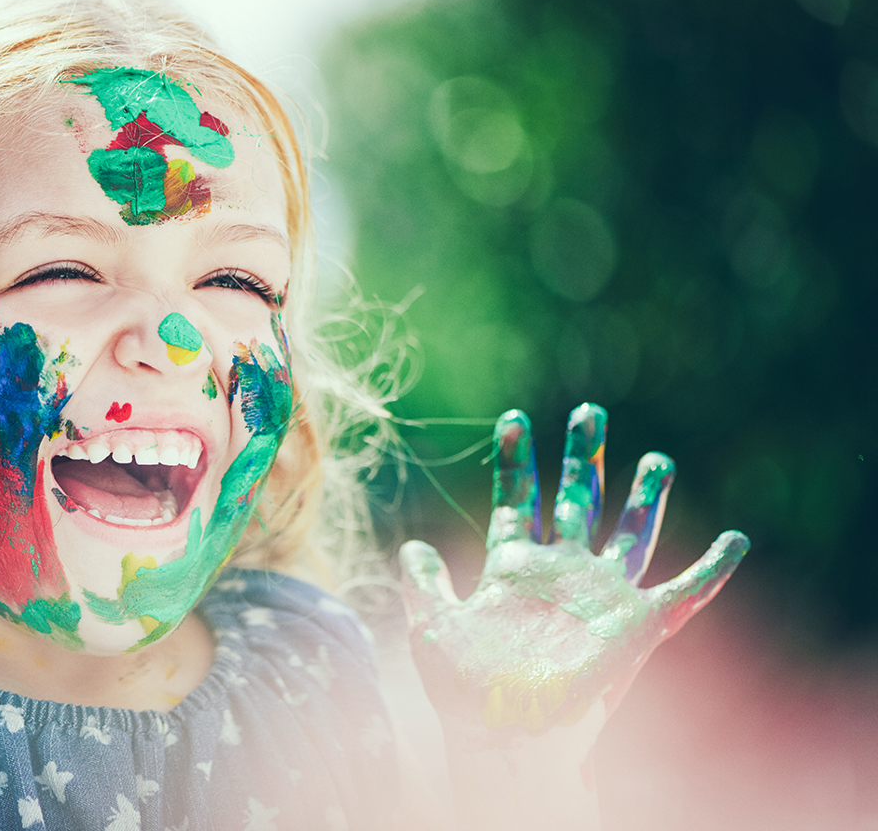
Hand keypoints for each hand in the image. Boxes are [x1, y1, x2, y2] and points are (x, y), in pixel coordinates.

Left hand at [400, 404, 746, 737]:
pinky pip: (684, 590)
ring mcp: (602, 596)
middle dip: (583, 456)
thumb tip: (411, 546)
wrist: (509, 735)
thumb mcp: (433, 628)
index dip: (516, 461)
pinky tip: (735, 541)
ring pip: (630, 534)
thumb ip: (424, 583)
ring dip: (645, 497)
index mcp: (514, 568)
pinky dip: (711, 567)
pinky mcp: (638, 625)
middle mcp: (562, 573)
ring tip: (658, 459)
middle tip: (588, 410)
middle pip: (577, 501)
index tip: (514, 419)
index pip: (517, 501)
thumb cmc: (467, 690)